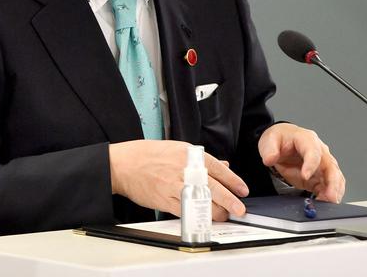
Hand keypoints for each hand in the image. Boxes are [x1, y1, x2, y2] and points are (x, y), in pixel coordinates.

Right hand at [109, 140, 248, 220]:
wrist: (124, 164)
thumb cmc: (148, 155)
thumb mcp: (177, 149)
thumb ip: (201, 159)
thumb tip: (223, 164)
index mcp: (188, 154)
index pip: (217, 168)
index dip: (232, 180)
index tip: (242, 190)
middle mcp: (183, 169)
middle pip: (212, 186)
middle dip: (229, 199)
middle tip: (239, 208)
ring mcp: (174, 185)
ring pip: (200, 201)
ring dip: (215, 211)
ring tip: (224, 216)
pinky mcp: (164, 199)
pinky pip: (185, 210)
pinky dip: (196, 216)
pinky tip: (204, 218)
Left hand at [258, 123, 345, 202]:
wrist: (282, 143)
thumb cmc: (280, 139)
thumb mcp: (270, 140)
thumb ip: (270, 150)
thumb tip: (270, 158)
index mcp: (307, 139)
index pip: (313, 151)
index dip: (311, 164)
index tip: (305, 176)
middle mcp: (319, 151)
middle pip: (331, 166)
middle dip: (332, 182)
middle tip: (329, 196)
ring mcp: (322, 164)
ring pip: (335, 177)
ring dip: (334, 191)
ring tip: (328, 203)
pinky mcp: (320, 176)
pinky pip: (330, 186)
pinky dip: (330, 195)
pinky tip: (325, 203)